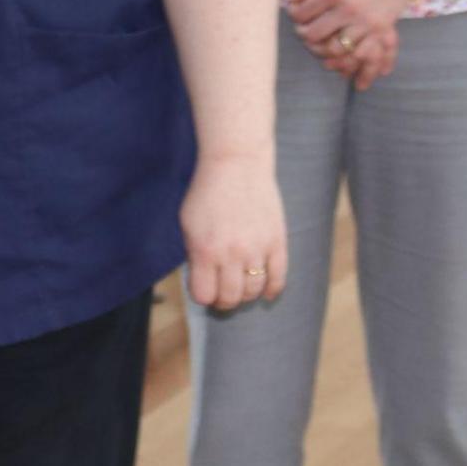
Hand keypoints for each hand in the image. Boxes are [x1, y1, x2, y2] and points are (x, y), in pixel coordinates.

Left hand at [181, 158, 287, 314]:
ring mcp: (257, 248)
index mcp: (204, 250)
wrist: (237, 164)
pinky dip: (272, 290)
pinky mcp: (277, 241)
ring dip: (246, 295)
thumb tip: (202, 281)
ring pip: (254, 291)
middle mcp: (231, 254)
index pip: (204, 295)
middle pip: (230, 298)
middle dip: (224, 301)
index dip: (203, 296)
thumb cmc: (208, 192)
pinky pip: (278, 277)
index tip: (204, 290)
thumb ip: (194, 254)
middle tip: (223, 294)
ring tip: (241, 288)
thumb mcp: (188, 223)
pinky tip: (267, 293)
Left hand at [286, 0, 421, 90]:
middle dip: (304, 34)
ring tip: (321, 38)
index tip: (296, 12)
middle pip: (315, 35)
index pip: (303, 14)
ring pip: (336, 49)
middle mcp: (351, 9)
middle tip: (303, 29)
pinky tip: (342, 45)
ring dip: (324, 47)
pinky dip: (349, 54)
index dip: (294, 15)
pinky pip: (361, 52)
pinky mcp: (382, 28)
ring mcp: (368, 21)